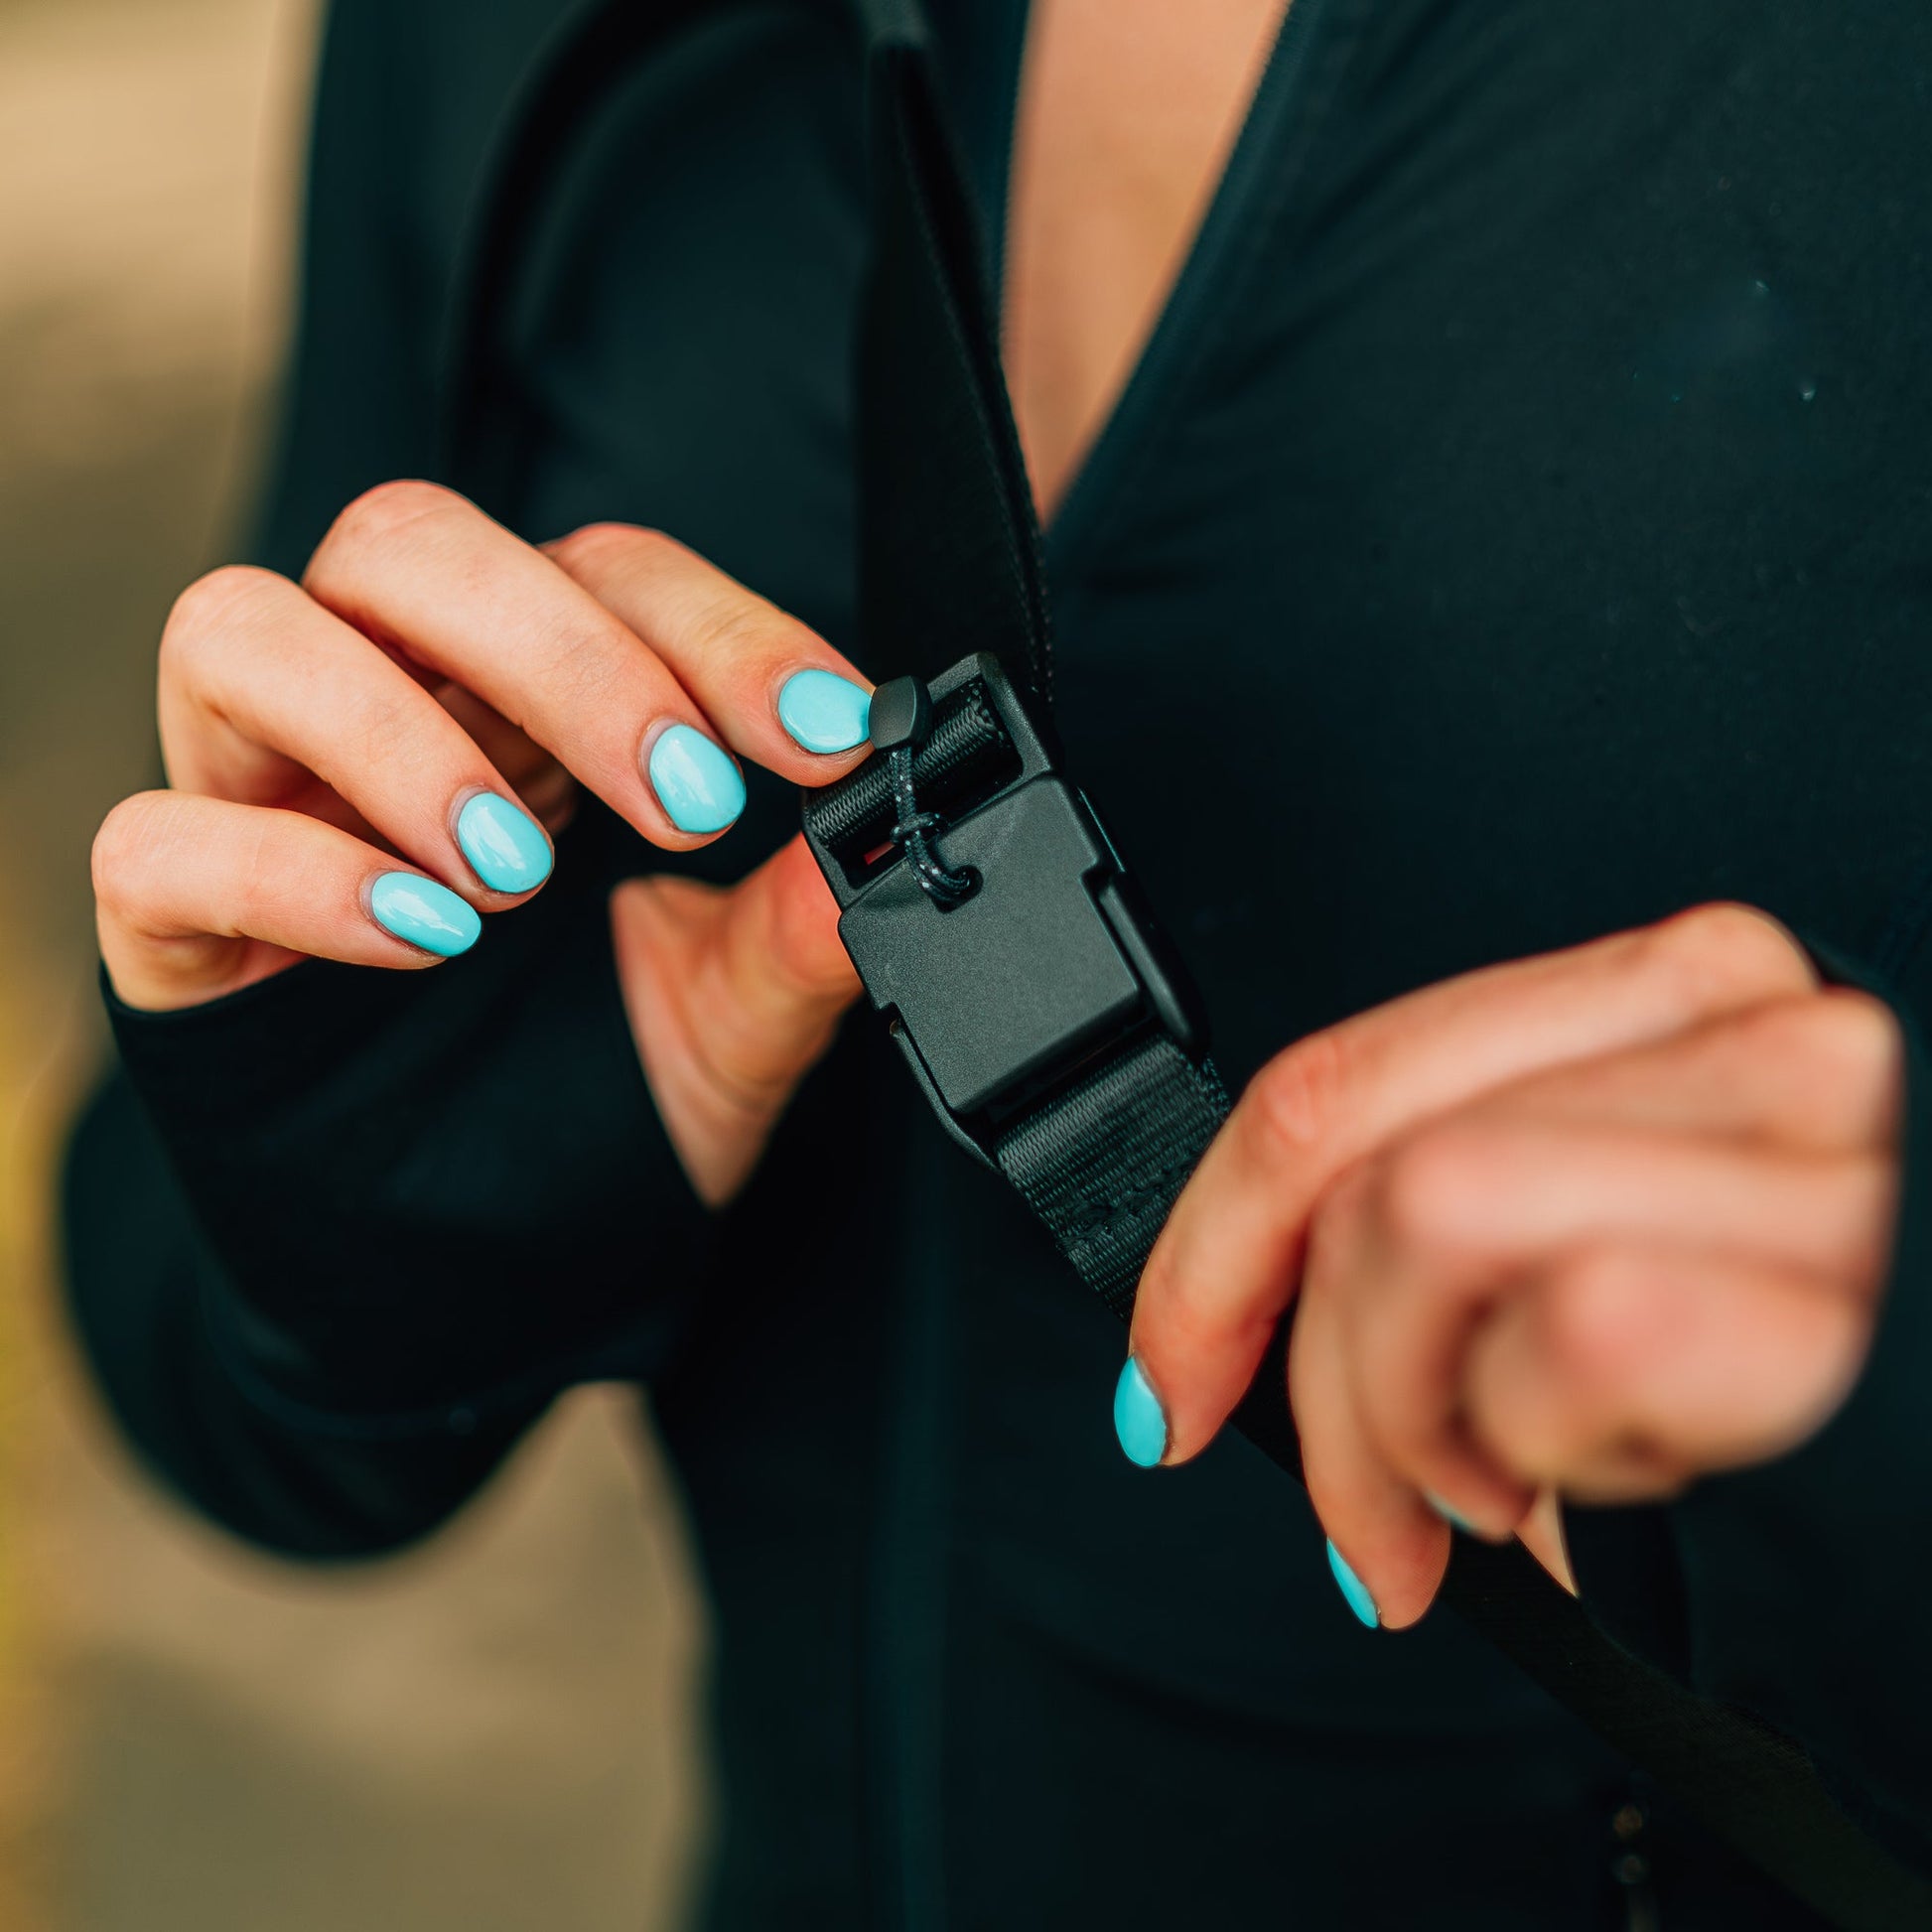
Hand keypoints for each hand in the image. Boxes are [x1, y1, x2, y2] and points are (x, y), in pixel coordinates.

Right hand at [93, 481, 871, 1204]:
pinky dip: (286, 870)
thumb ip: (793, 932)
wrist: (484, 1277)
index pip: (604, 574)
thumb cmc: (597, 1108)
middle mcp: (389, 713)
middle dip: (564, 656)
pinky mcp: (175, 925)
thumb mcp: (725, 1019)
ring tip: (519, 878)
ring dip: (399, 735)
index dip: (721, 630)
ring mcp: (263, 802)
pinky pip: (160, 840)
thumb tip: (886, 844)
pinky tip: (418, 938)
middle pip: (414, 548)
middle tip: (689, 801)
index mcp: (533, 706)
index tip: (827, 734)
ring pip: (245, 631)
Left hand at [1125, 906, 1902, 1627]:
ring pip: (1420, 1226)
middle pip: (1356, 1155)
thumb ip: (1446, 1222)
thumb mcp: (1606, 1259)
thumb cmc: (1801, 1391)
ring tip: (1520, 1496)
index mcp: (1672, 997)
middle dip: (1309, 1377)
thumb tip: (1237, 1315)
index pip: (1343, 1075)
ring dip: (1422, 1427)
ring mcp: (1808, 1137)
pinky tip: (1640, 1482)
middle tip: (1368, 1522)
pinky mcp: (1829, 1272)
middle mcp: (1754, 1029)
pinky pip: (1565, 1334)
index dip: (1209, 1243)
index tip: (1171, 1379)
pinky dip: (1560, 1452)